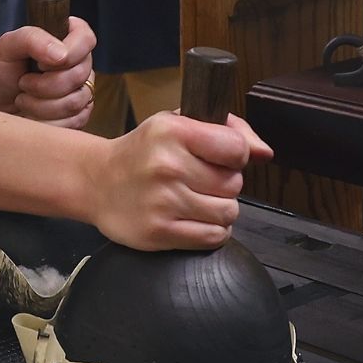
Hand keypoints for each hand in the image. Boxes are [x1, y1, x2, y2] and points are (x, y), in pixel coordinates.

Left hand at [0, 17, 93, 127]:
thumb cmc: (3, 69)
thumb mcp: (8, 45)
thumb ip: (33, 39)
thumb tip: (62, 55)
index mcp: (70, 38)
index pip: (86, 39)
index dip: (65, 53)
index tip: (39, 63)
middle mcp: (81, 64)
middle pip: (78, 76)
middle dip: (42, 85)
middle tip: (22, 82)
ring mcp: (83, 91)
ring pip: (74, 103)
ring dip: (40, 105)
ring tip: (23, 98)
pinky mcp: (79, 116)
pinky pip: (72, 123)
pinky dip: (45, 121)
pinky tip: (32, 114)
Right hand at [80, 111, 272, 249]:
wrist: (96, 182)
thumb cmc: (144, 151)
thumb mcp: (178, 125)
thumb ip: (227, 131)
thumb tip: (266, 153)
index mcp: (173, 132)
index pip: (236, 149)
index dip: (236, 155)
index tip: (221, 157)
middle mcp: (168, 166)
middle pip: (234, 184)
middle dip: (225, 184)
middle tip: (201, 181)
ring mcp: (163, 202)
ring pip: (228, 212)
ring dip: (220, 209)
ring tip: (199, 201)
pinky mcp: (159, 232)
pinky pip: (213, 237)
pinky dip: (212, 231)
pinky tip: (194, 219)